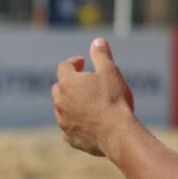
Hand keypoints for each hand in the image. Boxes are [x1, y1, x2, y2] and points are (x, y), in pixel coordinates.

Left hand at [52, 38, 136, 156]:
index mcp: (68, 83)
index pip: (65, 67)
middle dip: (70, 84)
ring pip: (63, 109)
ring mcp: (63, 121)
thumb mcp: (110, 72)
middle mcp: (60, 102)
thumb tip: (97, 41)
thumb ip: (101, 55)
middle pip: (59, 88)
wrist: (117, 133)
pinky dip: (76, 123)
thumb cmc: (114, 100)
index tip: (84, 62)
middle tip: (84, 82)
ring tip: (89, 104)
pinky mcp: (70, 137)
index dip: (75, 62)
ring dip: (72, 104)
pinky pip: (69, 128)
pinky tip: (89, 123)